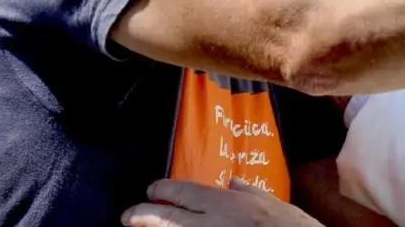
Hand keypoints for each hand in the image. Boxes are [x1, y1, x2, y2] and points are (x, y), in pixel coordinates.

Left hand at [122, 178, 323, 226]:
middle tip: (130, 215)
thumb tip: (231, 182)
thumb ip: (249, 191)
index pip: (184, 193)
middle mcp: (211, 224)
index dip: (163, 191)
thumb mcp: (275, 202)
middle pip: (166, 217)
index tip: (152, 190)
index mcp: (227, 203)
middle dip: (144, 215)